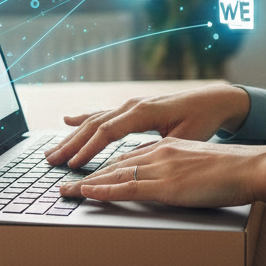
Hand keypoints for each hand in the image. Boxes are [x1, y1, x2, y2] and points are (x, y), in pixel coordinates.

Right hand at [45, 84, 250, 168]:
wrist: (214, 100)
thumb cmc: (202, 120)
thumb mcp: (185, 137)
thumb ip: (160, 146)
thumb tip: (139, 159)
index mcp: (144, 111)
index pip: (108, 131)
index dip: (89, 149)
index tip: (73, 165)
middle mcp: (133, 105)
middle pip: (94, 125)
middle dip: (71, 144)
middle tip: (51, 162)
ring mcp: (131, 105)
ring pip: (95, 120)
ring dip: (73, 136)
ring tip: (53, 151)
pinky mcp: (133, 108)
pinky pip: (103, 114)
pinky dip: (84, 118)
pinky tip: (68, 121)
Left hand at [57, 137, 265, 208]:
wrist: (251, 166)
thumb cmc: (232, 169)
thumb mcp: (200, 163)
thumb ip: (181, 168)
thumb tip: (171, 180)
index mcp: (167, 147)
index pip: (127, 156)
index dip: (103, 165)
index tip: (85, 171)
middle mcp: (159, 152)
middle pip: (114, 163)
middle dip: (86, 172)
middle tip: (63, 180)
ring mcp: (161, 167)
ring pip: (114, 175)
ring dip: (86, 184)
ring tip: (65, 191)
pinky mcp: (166, 185)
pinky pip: (127, 188)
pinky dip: (103, 190)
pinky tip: (87, 193)